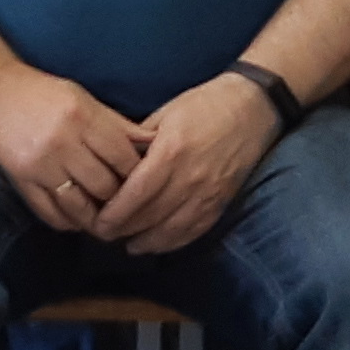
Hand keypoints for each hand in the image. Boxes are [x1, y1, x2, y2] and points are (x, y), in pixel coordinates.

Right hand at [0, 69, 148, 234]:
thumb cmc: (45, 93)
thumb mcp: (86, 100)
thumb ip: (118, 125)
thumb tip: (153, 144)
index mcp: (83, 118)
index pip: (123, 158)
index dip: (139, 175)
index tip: (145, 183)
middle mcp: (63, 143)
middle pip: (105, 186)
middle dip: (120, 199)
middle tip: (129, 207)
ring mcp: (40, 165)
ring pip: (80, 206)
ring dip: (97, 218)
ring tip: (107, 221)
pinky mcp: (21, 180)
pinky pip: (50, 213)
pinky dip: (68, 222)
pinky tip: (78, 220)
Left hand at [98, 73, 279, 254]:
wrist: (251, 109)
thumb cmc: (203, 105)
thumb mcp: (164, 114)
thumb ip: (138, 141)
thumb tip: (111, 164)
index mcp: (171, 152)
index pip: (136, 194)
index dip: (114, 214)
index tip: (97, 222)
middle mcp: (190, 178)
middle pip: (150, 216)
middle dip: (123, 230)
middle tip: (103, 234)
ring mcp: (208, 194)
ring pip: (170, 230)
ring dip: (145, 241)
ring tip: (126, 244)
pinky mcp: (221, 202)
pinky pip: (193, 231)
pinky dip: (172, 242)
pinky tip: (155, 244)